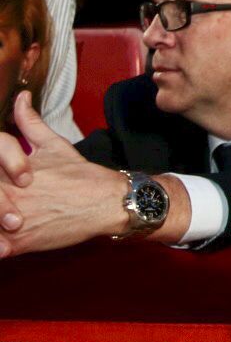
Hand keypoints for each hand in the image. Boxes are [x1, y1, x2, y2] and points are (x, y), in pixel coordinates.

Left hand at [0, 94, 133, 256]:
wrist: (109, 203)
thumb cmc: (82, 175)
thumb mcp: (54, 145)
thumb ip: (31, 123)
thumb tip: (21, 98)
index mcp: (14, 169)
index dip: (2, 163)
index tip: (17, 176)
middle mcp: (10, 192)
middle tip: (8, 200)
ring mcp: (13, 219)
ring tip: (6, 219)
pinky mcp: (19, 243)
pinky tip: (5, 244)